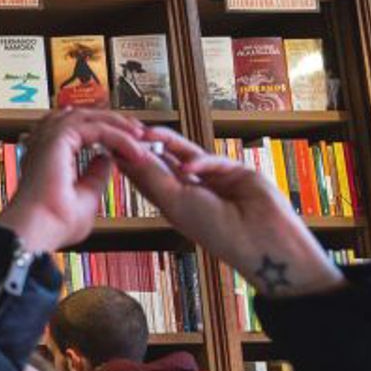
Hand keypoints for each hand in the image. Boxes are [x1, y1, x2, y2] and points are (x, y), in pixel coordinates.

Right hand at [0, 109, 157, 251]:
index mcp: (48, 155)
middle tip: (139, 133)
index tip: (129, 146)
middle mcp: (45, 143)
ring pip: (91, 118)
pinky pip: (97, 128)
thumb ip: (96, 175)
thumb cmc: (54, 222)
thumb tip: (106, 160)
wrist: (39, 228)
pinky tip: (133, 148)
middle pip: (84, 117)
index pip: (79, 131)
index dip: (107, 135)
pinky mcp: (59, 137)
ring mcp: (49, 137)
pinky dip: (118, 136)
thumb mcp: (86, 196)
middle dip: (115, 122)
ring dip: (118, 124)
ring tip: (139, 135)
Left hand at [113, 127, 344, 297]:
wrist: (260, 240)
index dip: (130, 161)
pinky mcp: (234, 170)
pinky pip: (211, 159)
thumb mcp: (175, 203)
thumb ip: (152, 178)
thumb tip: (125, 157)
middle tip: (127, 130)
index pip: (147, 176)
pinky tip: (188, 169)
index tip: (110, 144)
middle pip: (164, 161)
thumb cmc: (215, 231)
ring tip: (147, 134)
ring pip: (186, 153)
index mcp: (173, 202)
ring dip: (167, 143)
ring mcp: (213, 178)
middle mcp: (191, 189)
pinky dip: (200, 162)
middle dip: (146, 146)